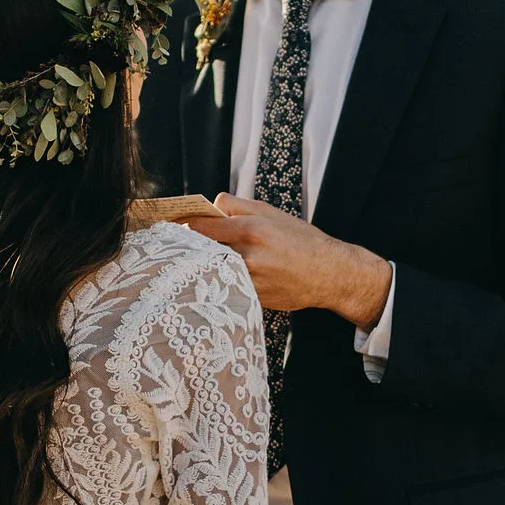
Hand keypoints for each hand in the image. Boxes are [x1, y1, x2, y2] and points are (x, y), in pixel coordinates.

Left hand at [184, 196, 392, 328]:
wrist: (329, 274)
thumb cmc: (300, 240)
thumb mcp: (272, 213)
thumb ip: (238, 206)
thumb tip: (210, 205)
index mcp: (252, 229)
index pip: (201, 226)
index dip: (185, 225)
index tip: (176, 226)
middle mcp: (248, 256)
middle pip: (202, 250)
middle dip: (190, 247)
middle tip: (179, 245)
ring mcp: (250, 281)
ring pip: (212, 271)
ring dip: (203, 266)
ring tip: (195, 261)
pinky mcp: (253, 299)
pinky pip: (226, 287)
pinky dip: (220, 281)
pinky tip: (220, 277)